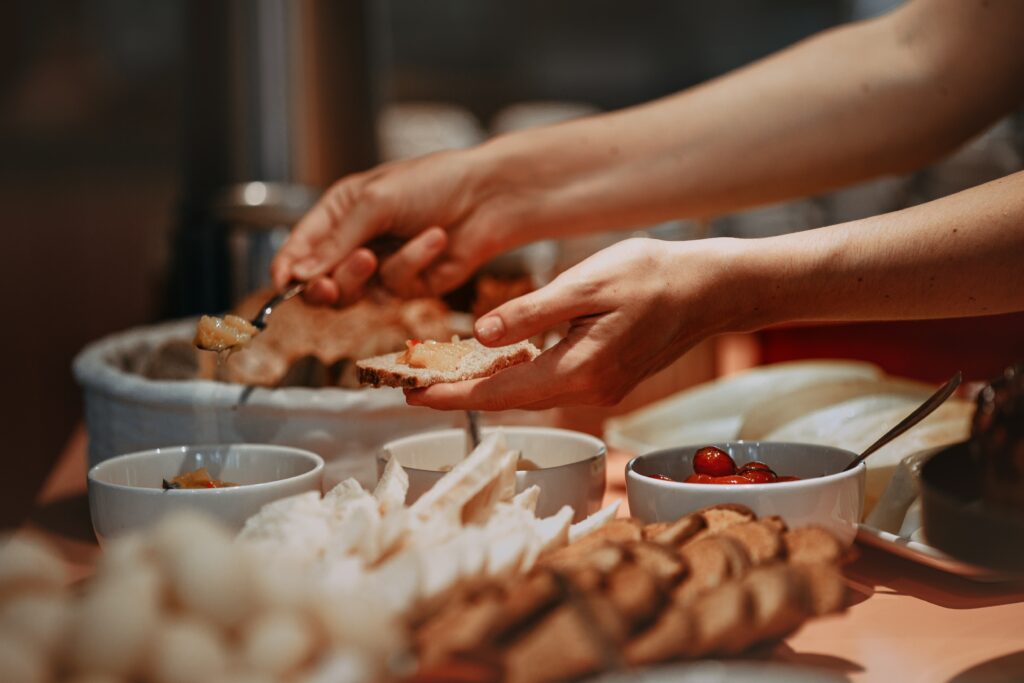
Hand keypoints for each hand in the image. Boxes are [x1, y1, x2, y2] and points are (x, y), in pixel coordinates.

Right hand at [270, 147, 535, 304]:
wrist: (488, 196)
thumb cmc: (433, 183)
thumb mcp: (375, 202)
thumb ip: (335, 241)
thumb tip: (299, 274)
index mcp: (340, 212)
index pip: (300, 248)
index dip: (288, 270)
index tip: (282, 285)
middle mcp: (358, 241)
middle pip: (322, 281)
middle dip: (324, 284)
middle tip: (327, 286)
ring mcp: (384, 266)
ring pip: (356, 294)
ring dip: (365, 275)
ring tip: (375, 255)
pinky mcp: (412, 285)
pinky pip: (397, 287)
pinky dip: (412, 263)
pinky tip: (434, 240)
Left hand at [405, 237, 747, 409]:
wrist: (711, 289)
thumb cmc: (654, 275)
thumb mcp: (587, 283)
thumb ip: (532, 311)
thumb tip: (480, 335)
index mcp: (580, 369)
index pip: (499, 391)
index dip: (451, 393)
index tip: (409, 395)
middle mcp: (589, 390)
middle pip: (509, 399)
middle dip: (459, 393)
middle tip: (412, 385)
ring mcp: (601, 389)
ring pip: (529, 393)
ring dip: (486, 386)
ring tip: (442, 373)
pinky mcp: (607, 379)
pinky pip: (550, 385)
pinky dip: (516, 377)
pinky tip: (496, 361)